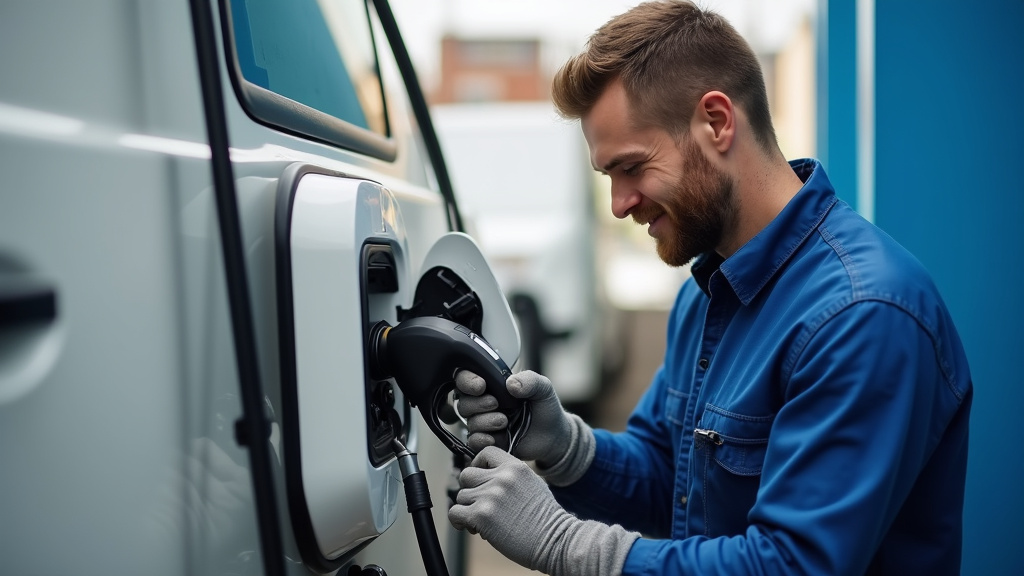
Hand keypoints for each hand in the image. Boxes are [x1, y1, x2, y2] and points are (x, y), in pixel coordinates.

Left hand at [449, 447, 637, 575]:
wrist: (556, 541)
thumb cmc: (547, 520)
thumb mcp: (533, 484)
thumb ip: (510, 477)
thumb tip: (487, 479)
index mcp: (515, 467)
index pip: (485, 452)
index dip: (477, 465)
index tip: (479, 480)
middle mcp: (501, 478)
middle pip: (467, 475)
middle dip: (471, 491)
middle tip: (481, 505)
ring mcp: (490, 495)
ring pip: (461, 496)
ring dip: (468, 510)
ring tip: (484, 522)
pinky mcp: (481, 515)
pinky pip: (454, 512)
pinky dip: (459, 522)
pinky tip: (472, 528)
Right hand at [455, 370, 570, 465]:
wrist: (553, 436)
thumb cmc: (545, 408)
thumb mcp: (543, 388)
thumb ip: (530, 380)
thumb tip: (510, 384)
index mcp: (493, 385)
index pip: (467, 378)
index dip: (467, 381)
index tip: (481, 385)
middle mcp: (484, 403)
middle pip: (463, 402)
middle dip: (476, 403)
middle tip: (495, 403)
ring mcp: (485, 423)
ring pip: (469, 422)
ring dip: (484, 421)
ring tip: (504, 422)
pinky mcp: (488, 441)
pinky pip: (473, 441)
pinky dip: (481, 440)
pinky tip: (495, 438)